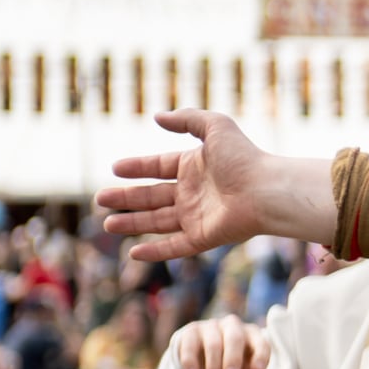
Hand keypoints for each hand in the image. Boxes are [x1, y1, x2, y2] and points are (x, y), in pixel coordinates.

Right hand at [97, 112, 333, 259]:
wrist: (268, 190)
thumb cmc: (245, 158)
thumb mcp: (215, 127)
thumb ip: (187, 119)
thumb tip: (157, 116)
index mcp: (195, 166)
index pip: (159, 167)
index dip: (137, 168)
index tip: (115, 169)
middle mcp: (194, 192)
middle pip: (153, 197)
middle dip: (126, 198)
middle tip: (101, 199)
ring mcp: (198, 216)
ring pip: (158, 222)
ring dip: (133, 223)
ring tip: (108, 224)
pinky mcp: (205, 237)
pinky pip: (176, 246)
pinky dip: (156, 251)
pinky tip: (133, 252)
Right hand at [172, 317, 276, 368]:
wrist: (203, 354)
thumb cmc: (233, 362)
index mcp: (252, 335)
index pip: (261, 342)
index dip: (260, 355)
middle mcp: (232, 326)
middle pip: (235, 338)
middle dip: (234, 358)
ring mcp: (210, 327)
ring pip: (213, 343)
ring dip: (214, 365)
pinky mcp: (190, 332)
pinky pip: (190, 344)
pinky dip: (191, 360)